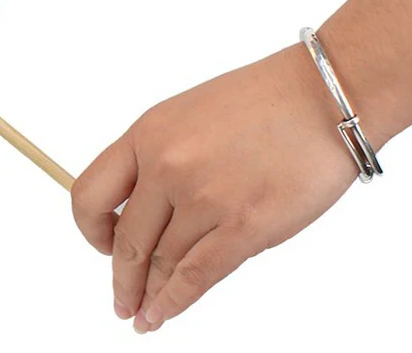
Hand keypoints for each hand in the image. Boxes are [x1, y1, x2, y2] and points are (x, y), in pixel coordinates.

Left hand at [71, 44, 365, 331]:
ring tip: (142, 314)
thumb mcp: (189, 114)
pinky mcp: (243, 227)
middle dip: (121, 277)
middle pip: (126, 240)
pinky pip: (196, 278)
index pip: (90, 192)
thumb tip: (145, 208)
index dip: (90, 228)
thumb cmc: (263, 101)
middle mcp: (167, 165)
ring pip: (161, 264)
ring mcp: (203, 198)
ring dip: (148, 296)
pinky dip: (174, 303)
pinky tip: (163, 314)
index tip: (101, 244)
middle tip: (121, 297)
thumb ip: (162, 157)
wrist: (320, 96)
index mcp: (148, 133)